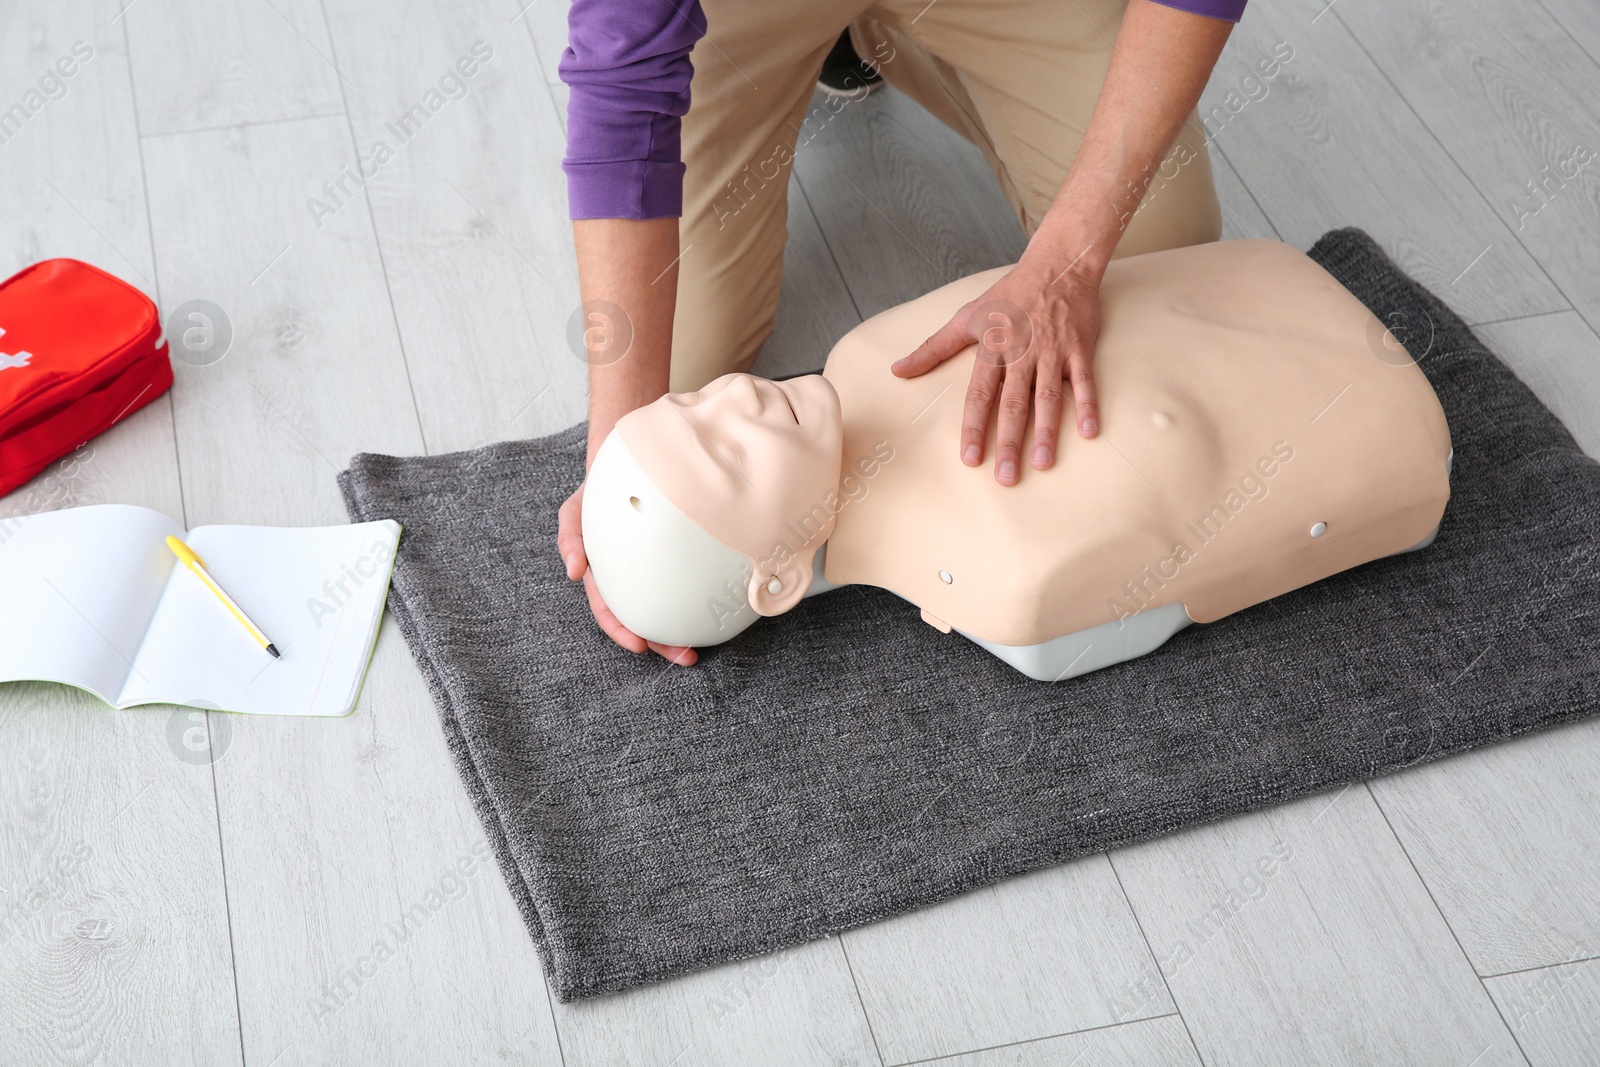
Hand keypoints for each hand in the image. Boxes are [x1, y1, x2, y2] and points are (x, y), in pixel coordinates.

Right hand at [557, 481, 697, 665]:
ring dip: (681, 633)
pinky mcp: (675, 559)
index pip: (611, 611)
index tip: (642, 647)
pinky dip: (695, 603)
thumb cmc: (596, 493)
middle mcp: (626, 580)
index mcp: (603, 576)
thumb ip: (569, 539)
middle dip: (662, 644)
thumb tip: (573, 573)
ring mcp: (649, 572)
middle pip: (643, 620)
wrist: (625, 467)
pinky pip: (685, 586)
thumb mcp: (574, 512)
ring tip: (700, 649)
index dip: (623, 632)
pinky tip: (712, 614)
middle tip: (686, 658)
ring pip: (666, 609)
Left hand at [891, 258, 1102, 485]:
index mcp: (993, 349)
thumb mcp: (966, 318)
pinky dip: (1087, 406)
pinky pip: (1084, 381)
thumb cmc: (1008, 295)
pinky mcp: (1079, 349)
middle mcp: (1022, 354)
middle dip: (1008, 442)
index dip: (973, 427)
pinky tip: (1089, 433)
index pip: (979, 395)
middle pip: (1013, 404)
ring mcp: (1052, 352)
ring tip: (1042, 465)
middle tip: (1005, 477)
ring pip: (1048, 398)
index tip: (970, 458)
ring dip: (1046, 432)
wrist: (1057, 264)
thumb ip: (932, 349)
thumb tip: (897, 370)